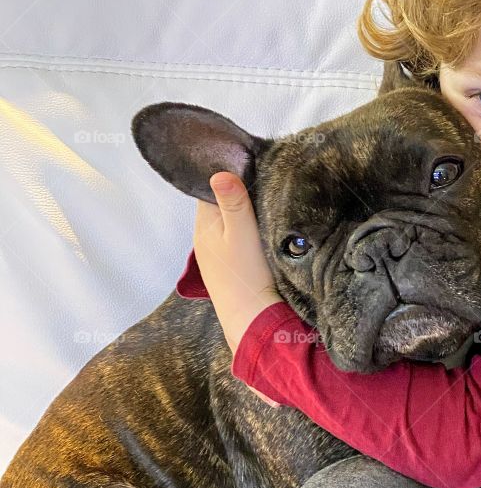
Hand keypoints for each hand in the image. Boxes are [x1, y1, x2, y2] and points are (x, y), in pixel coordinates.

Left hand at [193, 172, 285, 405]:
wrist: (254, 321)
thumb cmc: (247, 275)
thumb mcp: (242, 234)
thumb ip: (233, 203)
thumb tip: (219, 172)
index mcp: (203, 227)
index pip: (210, 190)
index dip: (229, 176)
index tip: (252, 166)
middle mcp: (205, 240)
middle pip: (221, 207)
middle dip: (240, 195)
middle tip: (267, 181)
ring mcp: (218, 256)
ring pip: (231, 225)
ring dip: (246, 216)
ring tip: (269, 203)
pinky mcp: (233, 269)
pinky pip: (239, 241)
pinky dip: (250, 233)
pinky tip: (266, 232)